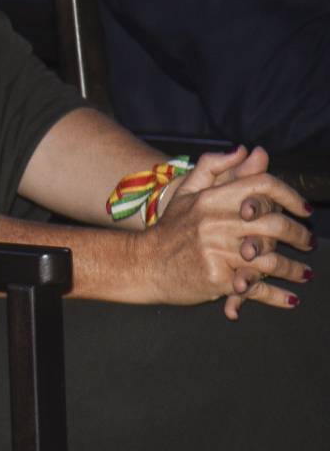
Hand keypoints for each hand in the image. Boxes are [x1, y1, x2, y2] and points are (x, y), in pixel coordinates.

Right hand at [134, 169, 312, 317]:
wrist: (143, 265)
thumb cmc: (170, 230)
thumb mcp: (187, 193)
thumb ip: (216, 167)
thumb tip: (249, 150)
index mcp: (211, 199)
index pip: (262, 186)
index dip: (290, 195)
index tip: (303, 208)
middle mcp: (216, 224)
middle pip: (275, 225)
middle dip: (300, 235)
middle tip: (307, 242)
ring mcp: (217, 253)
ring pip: (271, 261)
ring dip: (293, 269)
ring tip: (302, 273)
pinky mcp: (218, 280)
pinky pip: (257, 289)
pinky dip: (277, 297)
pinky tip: (291, 299)